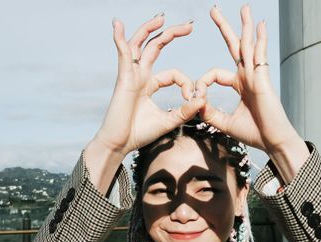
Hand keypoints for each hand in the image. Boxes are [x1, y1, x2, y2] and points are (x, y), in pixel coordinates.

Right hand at [94, 15, 204, 155]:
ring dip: (149, 30)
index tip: (192, 98)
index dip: (186, 83)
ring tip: (161, 18)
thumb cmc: (140, 133)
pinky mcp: (123, 78)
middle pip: (155, 47)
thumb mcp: (169, 120)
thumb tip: (202, 99)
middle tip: (189, 25)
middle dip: (171, 34)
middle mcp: (140, 76)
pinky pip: (123, 55)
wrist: (120, 144)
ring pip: (139, 45)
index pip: (173, 73)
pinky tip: (118, 25)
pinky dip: (120, 39)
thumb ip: (186, 110)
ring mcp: (131, 75)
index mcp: (150, 85)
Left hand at [196, 5, 301, 154]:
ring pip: (248, 45)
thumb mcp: (225, 122)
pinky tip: (260, 24)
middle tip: (214, 9)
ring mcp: (256, 75)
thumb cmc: (255, 133)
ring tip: (244, 7)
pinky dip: (260, 39)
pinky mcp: (263, 79)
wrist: (274, 142)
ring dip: (245, 25)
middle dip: (224, 27)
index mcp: (239, 85)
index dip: (202, 82)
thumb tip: (197, 103)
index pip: (214, 74)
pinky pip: (260, 55)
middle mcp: (248, 76)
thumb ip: (210, 113)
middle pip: (234, 46)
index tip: (196, 98)